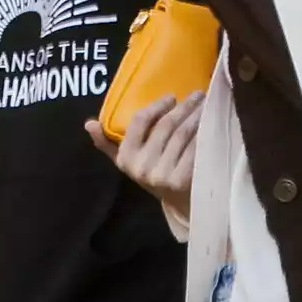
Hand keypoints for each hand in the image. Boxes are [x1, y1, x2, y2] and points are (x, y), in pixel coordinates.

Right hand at [85, 90, 204, 214]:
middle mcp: (141, 167)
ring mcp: (162, 174)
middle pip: (165, 126)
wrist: (181, 206)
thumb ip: (108, 144)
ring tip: (206, 104)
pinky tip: (211, 122)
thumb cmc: (155, 176)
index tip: (171, 97)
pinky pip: (194, 147)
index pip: (139, 122)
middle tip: (197, 95)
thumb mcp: (130, 163)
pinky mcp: (182, 180)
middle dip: (183, 106)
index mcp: (126, 159)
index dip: (156, 106)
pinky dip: (204, 132)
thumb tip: (89, 123)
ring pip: (182, 134)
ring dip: (196, 115)